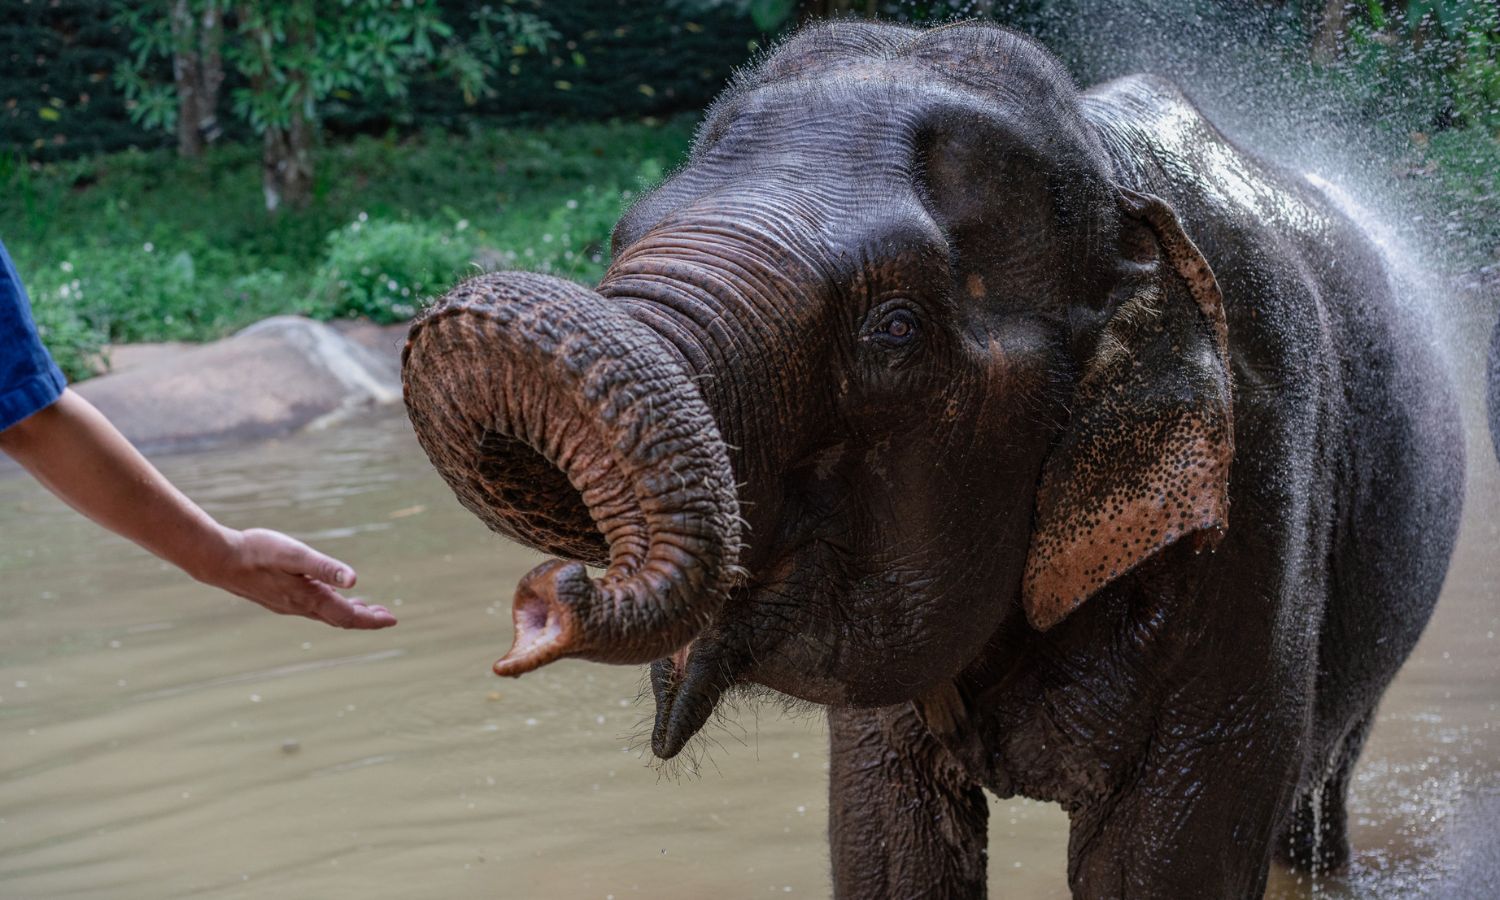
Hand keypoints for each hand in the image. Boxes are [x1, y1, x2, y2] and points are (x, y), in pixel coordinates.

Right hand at [205, 528, 396, 628]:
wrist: (218, 560)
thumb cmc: (257, 552)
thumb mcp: (296, 555)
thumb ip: (325, 567)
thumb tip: (355, 581)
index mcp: (309, 598)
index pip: (348, 616)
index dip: (371, 620)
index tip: (392, 620)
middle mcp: (299, 607)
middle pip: (339, 619)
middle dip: (364, 618)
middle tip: (387, 616)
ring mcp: (287, 604)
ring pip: (325, 614)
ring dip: (347, 612)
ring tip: (366, 607)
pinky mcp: (277, 598)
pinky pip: (311, 608)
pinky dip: (329, 605)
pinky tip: (328, 596)